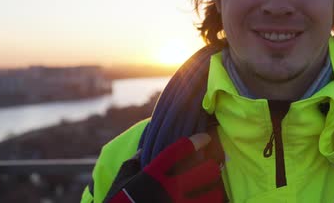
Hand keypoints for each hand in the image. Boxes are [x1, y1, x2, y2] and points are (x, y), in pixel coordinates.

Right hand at [109, 133, 223, 202]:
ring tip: (210, 185)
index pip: (181, 150)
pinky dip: (211, 201)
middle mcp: (170, 189)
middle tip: (209, 165)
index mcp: (154, 175)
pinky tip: (206, 199)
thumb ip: (135, 162)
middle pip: (206, 170)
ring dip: (214, 186)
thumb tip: (145, 149)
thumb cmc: (119, 201)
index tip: (205, 137)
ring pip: (214, 192)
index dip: (197, 141)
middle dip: (210, 165)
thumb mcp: (122, 180)